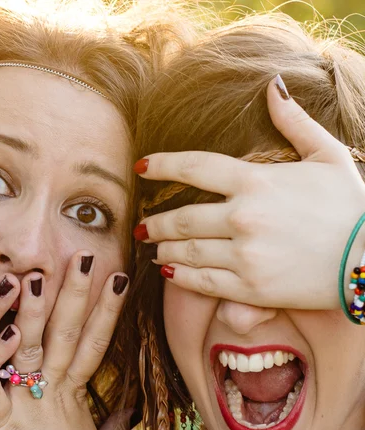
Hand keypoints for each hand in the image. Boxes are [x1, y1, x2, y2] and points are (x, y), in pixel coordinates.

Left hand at [0, 252, 131, 429]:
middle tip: (79, 256)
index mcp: (76, 394)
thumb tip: (129, 407)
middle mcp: (54, 392)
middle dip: (74, 295)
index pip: (93, 342)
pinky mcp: (0, 428)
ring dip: (28, 315)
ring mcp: (28, 407)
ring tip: (30, 279)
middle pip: (66, 335)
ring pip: (30, 352)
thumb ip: (114, 423)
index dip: (105, 310)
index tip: (115, 277)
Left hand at [136, 76, 364, 308]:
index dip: (162, 165)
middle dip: (155, 223)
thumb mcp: (328, 156)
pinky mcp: (250, 288)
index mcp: (256, 182)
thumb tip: (273, 87)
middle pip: (181, 218)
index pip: (195, 167)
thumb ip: (294, 123)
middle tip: (141, 227)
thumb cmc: (350, 206)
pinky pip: (201, 283)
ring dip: (162, 250)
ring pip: (186, 252)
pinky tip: (168, 272)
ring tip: (153, 249)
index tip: (141, 168)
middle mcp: (243, 217)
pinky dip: (179, 277)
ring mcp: (244, 255)